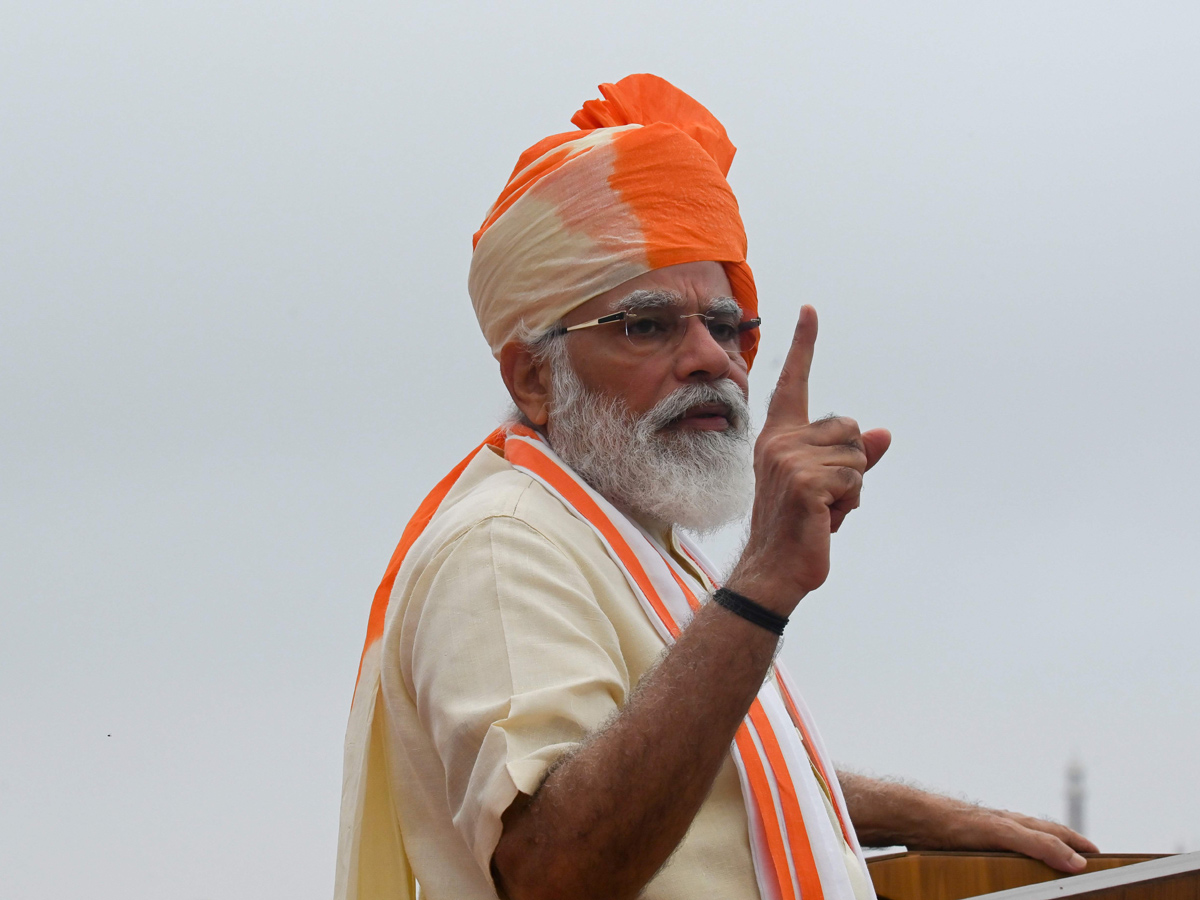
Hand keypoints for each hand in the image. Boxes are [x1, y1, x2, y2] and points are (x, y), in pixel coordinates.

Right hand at [729, 306, 890, 611]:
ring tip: (823, 509)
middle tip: (825, 497)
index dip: (805, 345)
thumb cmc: (800, 526)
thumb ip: (855, 457)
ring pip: (858, 456)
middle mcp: (780, 442)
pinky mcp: (806, 483)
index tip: (810, 310)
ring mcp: (789, 461)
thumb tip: (886, 432)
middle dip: (854, 464)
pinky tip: (825, 519)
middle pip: (852, 428)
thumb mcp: (829, 485)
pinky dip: (849, 503)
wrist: (774, 569)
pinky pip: (855, 480)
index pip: (794, 383)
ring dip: (853, 488)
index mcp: (779, 437)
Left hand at [940, 804, 1100, 872]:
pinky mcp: (971, 843)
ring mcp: (988, 833)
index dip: (1078, 843)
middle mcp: (1006, 825)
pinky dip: (1013, 856)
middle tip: (1080, 860)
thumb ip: (1039, 844)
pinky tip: (1007, 862)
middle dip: (1063, 847)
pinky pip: (1000, 851)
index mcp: (1018, 823)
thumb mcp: (1004, 834)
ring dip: (1039, 852)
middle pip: (1041, 835)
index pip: (1057, 832)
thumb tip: (1075, 860)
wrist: (917, 817)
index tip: (1097, 854)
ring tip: (1049, 863)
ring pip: (1021, 843)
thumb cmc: (957, 822)